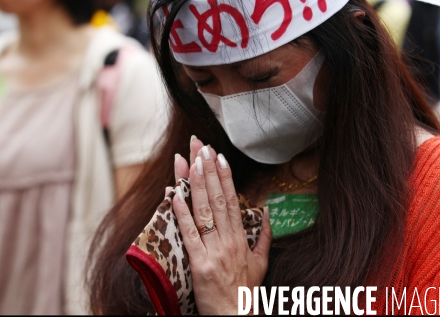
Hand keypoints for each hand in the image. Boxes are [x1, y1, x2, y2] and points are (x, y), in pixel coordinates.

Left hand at [172, 136, 271, 314]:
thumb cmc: (246, 294)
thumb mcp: (260, 265)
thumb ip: (263, 237)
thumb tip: (265, 214)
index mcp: (240, 239)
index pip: (232, 200)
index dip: (225, 177)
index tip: (219, 156)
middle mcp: (228, 241)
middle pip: (218, 199)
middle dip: (209, 171)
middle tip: (202, 147)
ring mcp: (214, 251)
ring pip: (204, 212)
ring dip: (197, 184)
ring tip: (191, 160)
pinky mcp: (200, 265)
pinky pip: (190, 234)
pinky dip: (182, 213)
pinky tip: (174, 194)